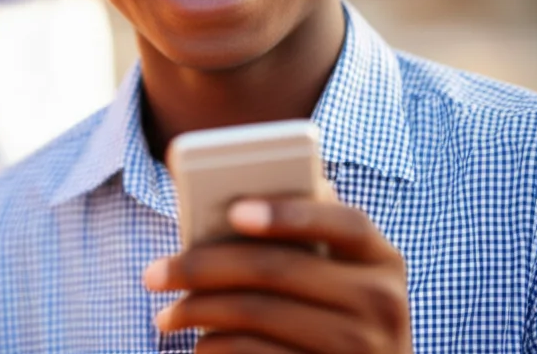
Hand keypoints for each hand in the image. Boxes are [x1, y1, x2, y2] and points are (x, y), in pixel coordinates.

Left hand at [143, 195, 411, 353]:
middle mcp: (383, 302)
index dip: (289, 214)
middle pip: (279, 269)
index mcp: (382, 258)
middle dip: (204, 266)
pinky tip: (198, 345)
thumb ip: (300, 236)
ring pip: (260, 314)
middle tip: (153, 273)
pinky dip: (218, 348)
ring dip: (199, 311)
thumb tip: (236, 197)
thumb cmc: (332, 314)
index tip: (235, 211)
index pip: (344, 222)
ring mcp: (364, 348)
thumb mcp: (332, 274)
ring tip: (165, 315)